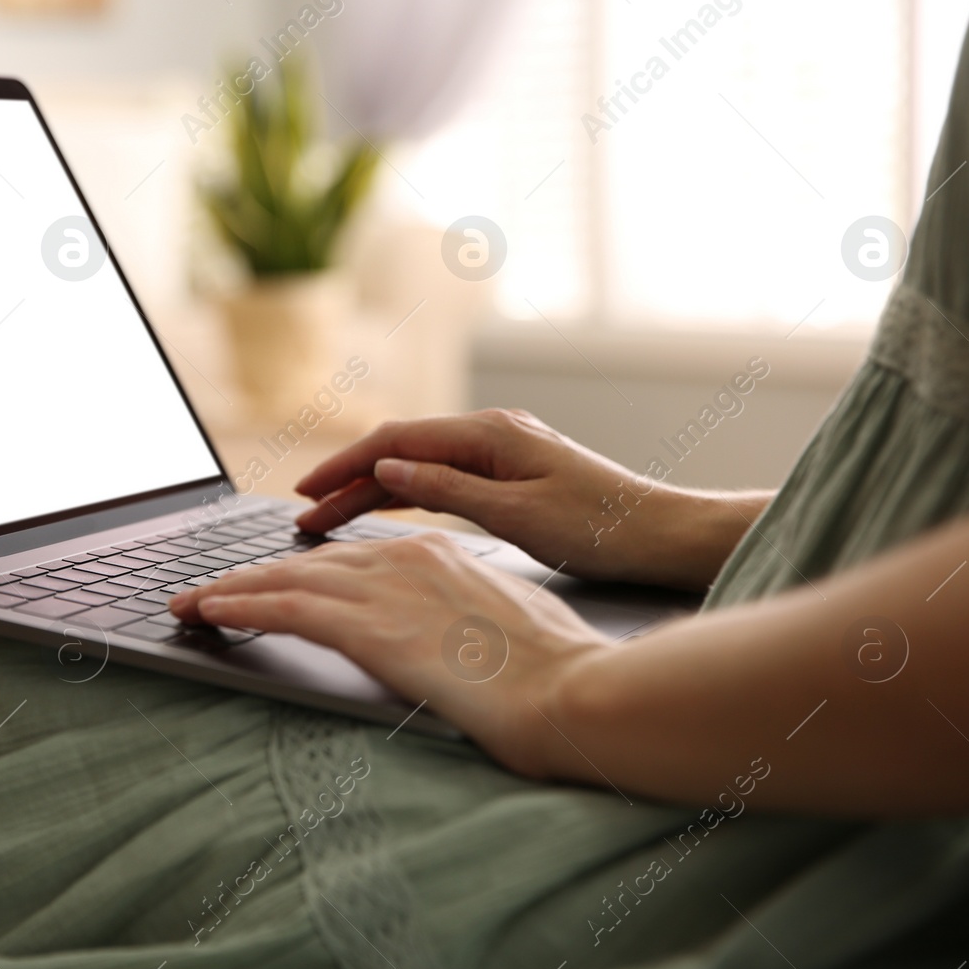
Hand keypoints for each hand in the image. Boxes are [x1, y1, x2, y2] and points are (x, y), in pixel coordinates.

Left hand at [169, 532, 610, 777]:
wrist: (573, 690)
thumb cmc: (557, 672)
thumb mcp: (510, 627)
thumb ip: (468, 621)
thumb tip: (458, 641)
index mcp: (440, 555)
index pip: (349, 559)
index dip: (300, 571)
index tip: (270, 581)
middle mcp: (406, 559)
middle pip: (308, 562)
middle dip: (252, 576)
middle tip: (208, 589)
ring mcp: (386, 588)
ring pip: (286, 578)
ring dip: (230, 590)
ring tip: (189, 601)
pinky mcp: (370, 626)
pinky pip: (285, 607)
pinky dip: (240, 605)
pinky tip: (208, 610)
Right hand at [293, 409, 755, 589]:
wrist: (665, 535)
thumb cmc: (602, 529)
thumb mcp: (518, 515)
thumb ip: (447, 489)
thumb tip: (386, 468)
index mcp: (491, 434)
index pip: (396, 441)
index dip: (343, 466)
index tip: (304, 493)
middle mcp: (493, 433)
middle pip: (400, 451)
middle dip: (347, 480)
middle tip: (303, 515)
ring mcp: (502, 452)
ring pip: (419, 466)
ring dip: (372, 489)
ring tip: (328, 518)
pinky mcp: (512, 475)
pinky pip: (444, 478)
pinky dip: (407, 494)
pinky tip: (382, 509)